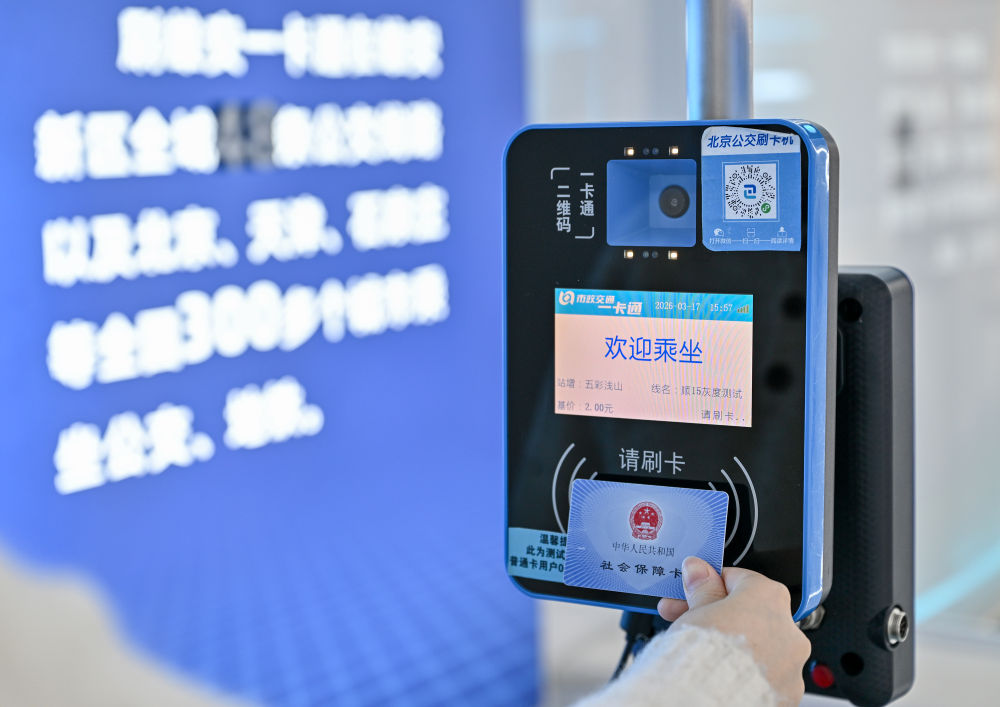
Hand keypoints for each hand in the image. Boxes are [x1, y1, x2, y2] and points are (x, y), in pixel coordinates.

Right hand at [658, 557, 810, 706]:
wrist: (707, 698)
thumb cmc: (705, 654)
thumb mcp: (696, 610)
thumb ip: (702, 589)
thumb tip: (699, 571)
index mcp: (768, 597)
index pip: (738, 579)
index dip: (708, 584)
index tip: (691, 591)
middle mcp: (788, 630)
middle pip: (749, 613)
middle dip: (718, 615)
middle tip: (687, 619)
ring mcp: (791, 665)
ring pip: (759, 645)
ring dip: (734, 643)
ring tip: (701, 649)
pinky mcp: (787, 693)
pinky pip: (764, 673)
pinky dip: (746, 670)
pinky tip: (720, 671)